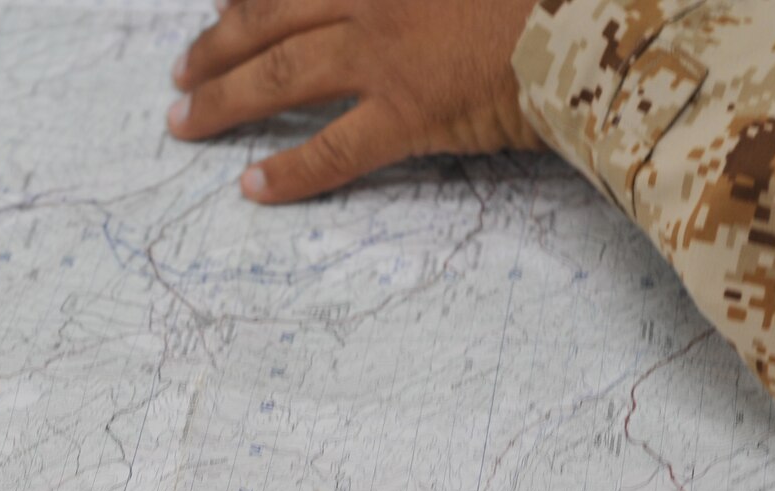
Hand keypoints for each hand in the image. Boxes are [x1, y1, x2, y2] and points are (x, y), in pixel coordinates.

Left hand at [166, 0, 545, 203]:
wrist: (593, 19)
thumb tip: (374, 18)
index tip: (220, 6)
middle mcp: (371, 0)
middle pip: (266, 18)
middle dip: (214, 45)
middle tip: (182, 71)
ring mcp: (384, 55)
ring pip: (279, 77)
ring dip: (222, 100)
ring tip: (184, 121)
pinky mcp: (407, 113)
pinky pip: (332, 149)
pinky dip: (288, 171)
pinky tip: (252, 188)